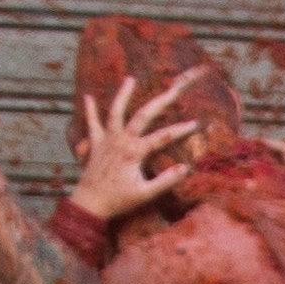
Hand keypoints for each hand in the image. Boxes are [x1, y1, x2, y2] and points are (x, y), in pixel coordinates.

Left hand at [69, 74, 200, 224]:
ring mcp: (107, 140)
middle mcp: (121, 140)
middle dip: (159, 102)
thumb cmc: (119, 201)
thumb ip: (166, 181)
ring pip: (116, 112)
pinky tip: (88, 95)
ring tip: (130, 79)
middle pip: (142, 115)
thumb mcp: (146, 194)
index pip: (163, 137)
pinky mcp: (96, 144)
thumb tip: (185, 168)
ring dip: (123, 95)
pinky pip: (92, 123)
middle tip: (171, 89)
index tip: (196, 123)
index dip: (181, 130)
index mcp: (134, 152)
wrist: (90, 203)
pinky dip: (90, 109)